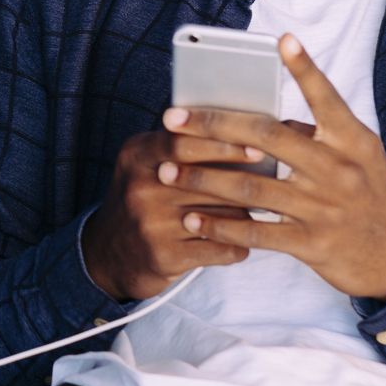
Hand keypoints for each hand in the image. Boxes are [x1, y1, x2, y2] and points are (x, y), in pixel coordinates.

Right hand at [83, 127, 262, 300]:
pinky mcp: (164, 256)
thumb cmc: (142, 199)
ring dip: (246, 215)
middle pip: (208, 181)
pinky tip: (242, 241)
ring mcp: (150, 224)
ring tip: (262, 211)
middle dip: (246, 182)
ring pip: (220, 216)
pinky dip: (238, 245)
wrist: (109, 253)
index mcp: (136, 157)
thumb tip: (241, 129)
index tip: (257, 147)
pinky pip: (220, 248)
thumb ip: (180, 144)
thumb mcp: (145, 163)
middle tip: (276, 182)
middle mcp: (139, 189)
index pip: (182, 142)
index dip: (223, 144)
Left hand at [159, 32, 385, 300]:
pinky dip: (220, 224)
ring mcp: (324, 208)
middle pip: (267, 138)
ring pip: (252, 186)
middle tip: (172, 118)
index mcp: (353, 140)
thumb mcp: (358, 156)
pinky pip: (256, 231)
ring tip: (167, 169)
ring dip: (203, 177)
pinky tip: (192, 218)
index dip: (305, 69)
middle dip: (214, 126)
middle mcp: (338, 169)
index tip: (282, 40)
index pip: (326, 99)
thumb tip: (263, 114)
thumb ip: (317, 134)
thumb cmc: (368, 193)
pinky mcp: (311, 244)